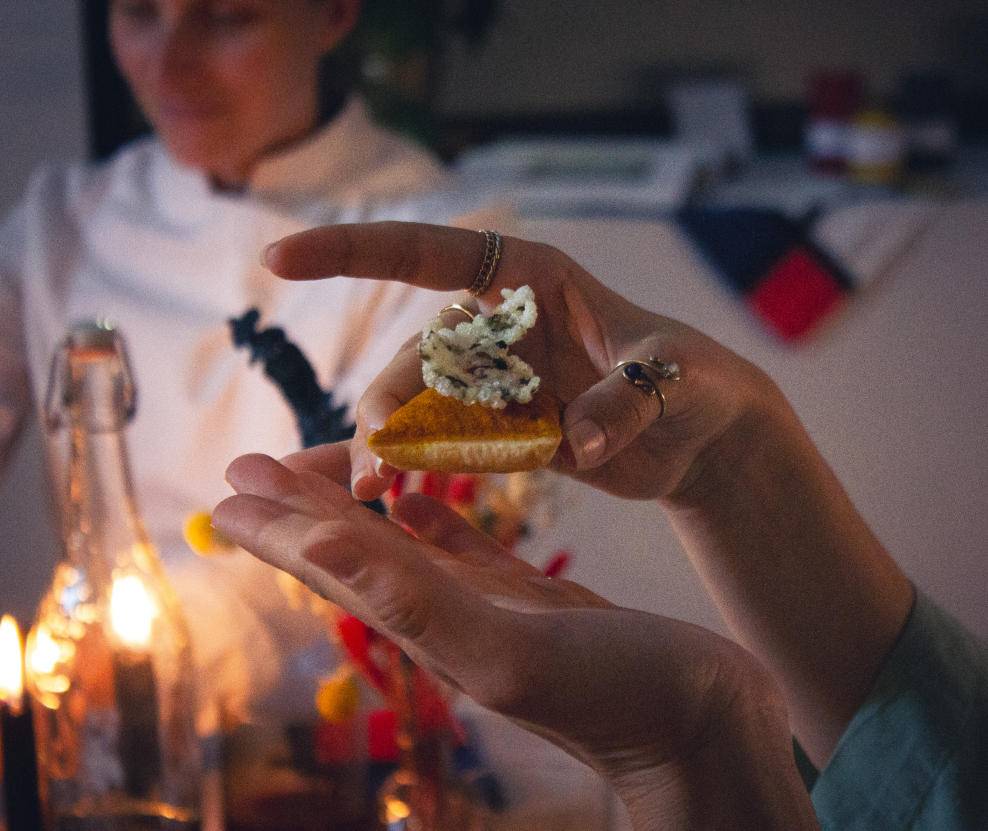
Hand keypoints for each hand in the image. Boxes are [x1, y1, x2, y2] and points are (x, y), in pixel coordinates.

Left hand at [212, 449, 816, 830]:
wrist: (703, 735)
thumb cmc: (618, 701)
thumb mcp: (506, 651)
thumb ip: (415, 600)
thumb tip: (316, 544)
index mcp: (430, 629)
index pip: (333, 566)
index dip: (277, 526)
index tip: (230, 483)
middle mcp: (450, 620)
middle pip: (354, 553)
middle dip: (301, 508)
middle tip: (253, 465)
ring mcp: (494, 613)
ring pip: (407, 549)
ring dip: (359, 510)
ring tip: (326, 474)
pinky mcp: (539, 605)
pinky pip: (470, 556)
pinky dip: (436, 525)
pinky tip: (418, 503)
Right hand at [261, 222, 773, 503]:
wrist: (707, 436)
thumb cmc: (696, 381)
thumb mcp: (671, 379)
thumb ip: (624, 401)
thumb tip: (578, 438)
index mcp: (531, 280)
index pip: (431, 253)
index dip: (353, 250)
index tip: (280, 256)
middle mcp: (502, 326)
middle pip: (417, 355)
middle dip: (384, 405)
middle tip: (374, 463)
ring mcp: (498, 380)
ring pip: (418, 406)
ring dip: (389, 444)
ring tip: (371, 490)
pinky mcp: (504, 432)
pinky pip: (444, 447)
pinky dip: (413, 470)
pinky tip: (376, 499)